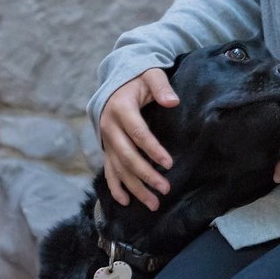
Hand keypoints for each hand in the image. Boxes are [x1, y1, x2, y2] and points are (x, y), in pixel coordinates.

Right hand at [99, 68, 179, 210]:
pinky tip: (126, 202)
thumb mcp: (150, 75)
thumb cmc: (138, 79)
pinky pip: (108, 171)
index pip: (137, 133)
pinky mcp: (107, 148)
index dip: (152, 149)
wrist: (115, 83)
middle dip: (146, 175)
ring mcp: (106, 140)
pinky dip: (115, 187)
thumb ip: (161, 87)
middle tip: (165, 189)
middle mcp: (110, 127)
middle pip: (127, 156)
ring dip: (135, 188)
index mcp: (121, 109)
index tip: (169, 163)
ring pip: (119, 168)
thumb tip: (173, 102)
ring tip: (153, 203)